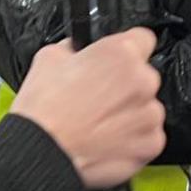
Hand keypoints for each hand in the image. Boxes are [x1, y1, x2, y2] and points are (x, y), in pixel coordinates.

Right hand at [9, 30, 164, 189]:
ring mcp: (149, 115)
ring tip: (99, 125)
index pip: (142, 38)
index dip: (126, 49)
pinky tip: (107, 142)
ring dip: (130, 114)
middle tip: (97, 98)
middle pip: (143, 77)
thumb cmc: (43, 110)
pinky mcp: (150, 144)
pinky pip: (148, 137)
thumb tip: (79, 51)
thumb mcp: (49, 57)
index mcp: (121, 54)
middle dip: (124, 85)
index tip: (115, 61)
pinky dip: (133, 140)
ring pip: (147, 108)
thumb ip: (75, 49)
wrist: (39, 152)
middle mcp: (142, 82)